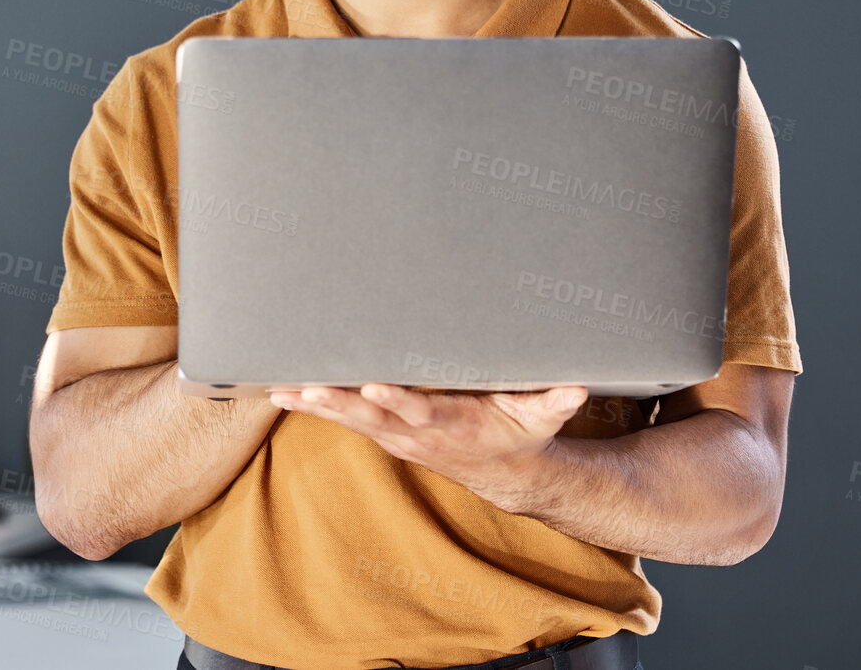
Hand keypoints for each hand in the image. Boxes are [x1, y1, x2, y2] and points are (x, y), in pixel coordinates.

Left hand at [268, 383, 588, 511]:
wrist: (505, 475)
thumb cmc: (519, 434)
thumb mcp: (542, 418)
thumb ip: (555, 400)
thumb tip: (578, 387)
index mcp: (451, 424)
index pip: (419, 410)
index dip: (395, 399)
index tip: (372, 384)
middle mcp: (416, 432)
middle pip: (372, 415)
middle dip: (339, 401)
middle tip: (307, 386)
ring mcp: (397, 435)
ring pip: (350, 418)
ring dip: (316, 405)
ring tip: (282, 390)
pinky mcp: (385, 432)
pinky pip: (344, 418)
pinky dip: (313, 406)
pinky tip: (282, 393)